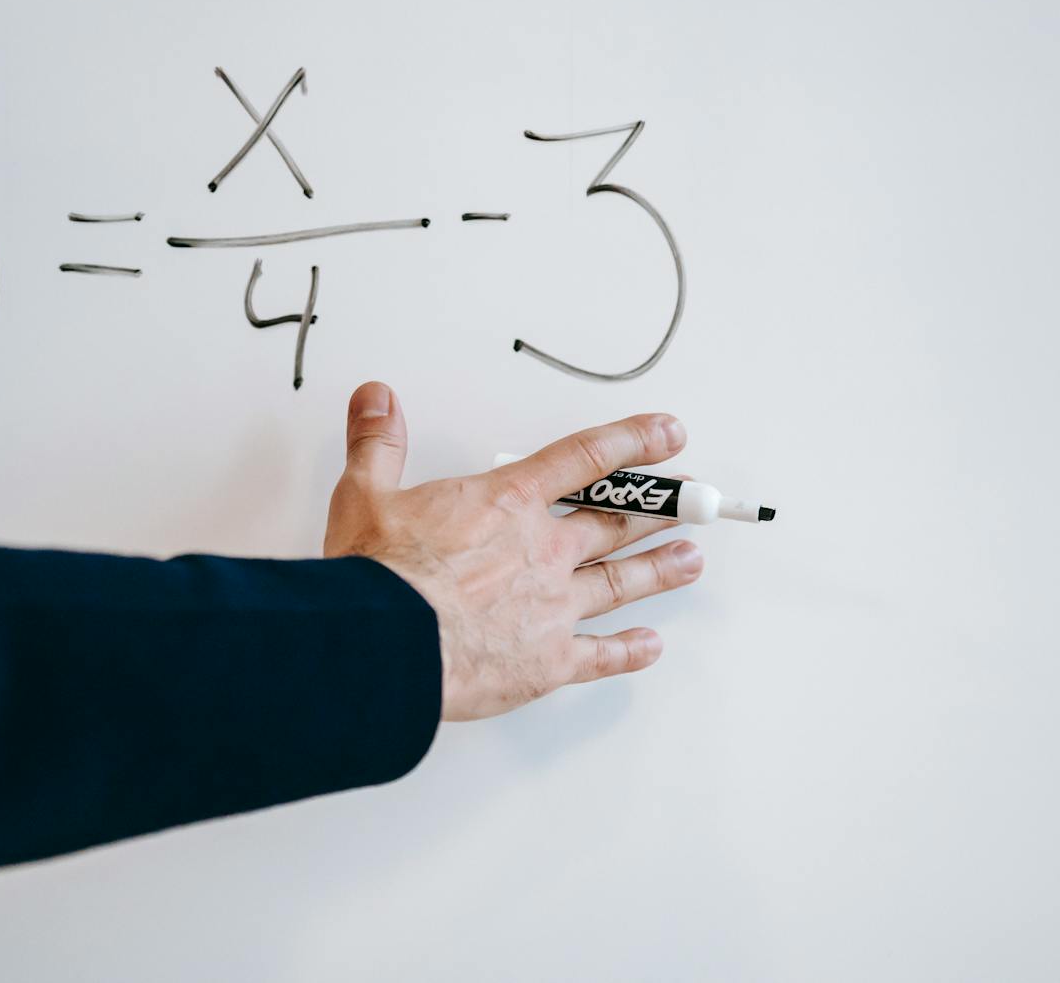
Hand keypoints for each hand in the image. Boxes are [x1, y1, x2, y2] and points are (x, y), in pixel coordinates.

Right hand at [324, 381, 702, 721]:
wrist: (386, 646)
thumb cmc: (380, 576)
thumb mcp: (365, 494)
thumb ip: (377, 443)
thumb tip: (376, 397)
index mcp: (506, 503)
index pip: (583, 459)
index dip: (632, 442)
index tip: (670, 434)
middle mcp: (543, 551)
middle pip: (615, 521)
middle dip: (658, 508)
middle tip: (695, 500)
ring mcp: (553, 608)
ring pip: (620, 582)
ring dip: (658, 569)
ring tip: (691, 559)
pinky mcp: (548, 661)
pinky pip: (600, 655)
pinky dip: (628, 652)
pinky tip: (651, 646)